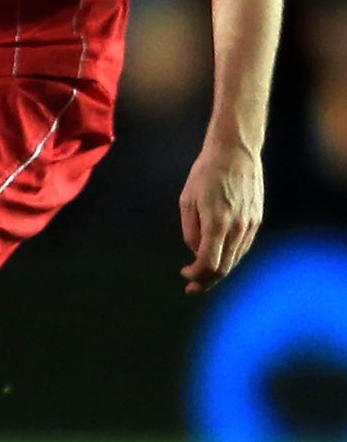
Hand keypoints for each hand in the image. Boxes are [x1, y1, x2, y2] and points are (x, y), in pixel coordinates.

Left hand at [179, 136, 263, 293]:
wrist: (235, 153)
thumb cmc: (205, 174)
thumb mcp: (187, 201)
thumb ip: (191, 231)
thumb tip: (196, 252)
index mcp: (217, 223)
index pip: (209, 263)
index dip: (196, 275)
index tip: (184, 275)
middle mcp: (237, 227)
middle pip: (224, 267)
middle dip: (206, 281)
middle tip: (191, 288)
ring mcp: (250, 224)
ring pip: (235, 259)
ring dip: (219, 272)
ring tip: (202, 279)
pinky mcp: (256, 220)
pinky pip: (242, 247)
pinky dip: (230, 258)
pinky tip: (217, 259)